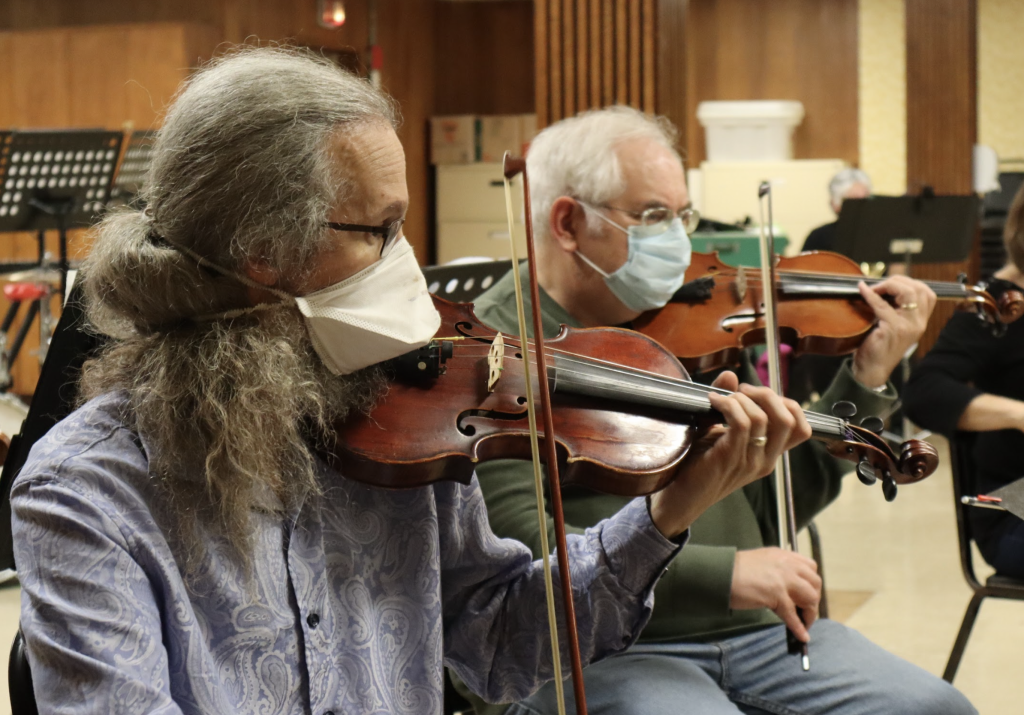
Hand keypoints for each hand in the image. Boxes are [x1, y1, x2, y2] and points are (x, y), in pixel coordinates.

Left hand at [648, 371, 811, 537]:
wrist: (680, 497)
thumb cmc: (699, 464)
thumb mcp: (719, 431)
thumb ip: (729, 404)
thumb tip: (731, 375)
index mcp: (768, 454)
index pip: (801, 428)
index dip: (786, 403)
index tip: (757, 394)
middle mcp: (766, 460)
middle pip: (790, 420)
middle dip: (767, 395)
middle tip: (742, 391)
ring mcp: (749, 461)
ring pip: (763, 418)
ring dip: (741, 399)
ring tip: (721, 399)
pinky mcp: (729, 458)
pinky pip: (741, 424)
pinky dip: (728, 406)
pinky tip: (713, 402)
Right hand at [730, 547, 821, 642]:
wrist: (720, 573)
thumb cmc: (734, 569)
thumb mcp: (762, 562)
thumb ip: (777, 570)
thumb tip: (787, 589)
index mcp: (783, 555)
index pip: (810, 567)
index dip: (812, 583)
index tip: (807, 595)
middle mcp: (787, 564)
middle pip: (814, 583)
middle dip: (813, 600)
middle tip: (806, 612)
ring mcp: (784, 579)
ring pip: (810, 598)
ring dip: (809, 614)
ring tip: (804, 624)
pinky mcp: (777, 595)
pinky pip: (793, 615)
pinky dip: (799, 628)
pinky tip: (801, 636)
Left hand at [852, 276, 936, 388]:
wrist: (872, 370)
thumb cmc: (878, 347)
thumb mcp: (893, 326)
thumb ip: (896, 309)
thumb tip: (884, 285)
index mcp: (920, 322)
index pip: (928, 294)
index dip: (910, 283)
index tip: (891, 283)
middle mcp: (918, 323)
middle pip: (918, 289)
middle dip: (897, 280)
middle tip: (879, 284)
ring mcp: (907, 326)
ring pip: (907, 293)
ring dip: (888, 285)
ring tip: (873, 287)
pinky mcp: (893, 329)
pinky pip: (882, 305)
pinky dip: (871, 295)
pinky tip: (863, 290)